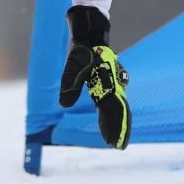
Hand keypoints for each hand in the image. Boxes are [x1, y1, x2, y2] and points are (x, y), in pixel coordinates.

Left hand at [59, 5, 131, 149]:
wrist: (92, 36)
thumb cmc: (82, 52)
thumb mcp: (73, 67)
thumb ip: (69, 85)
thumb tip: (64, 105)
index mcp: (107, 84)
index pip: (112, 110)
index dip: (113, 126)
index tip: (113, 142)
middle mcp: (115, 86)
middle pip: (119, 111)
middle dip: (120, 129)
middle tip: (119, 147)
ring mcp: (115, 85)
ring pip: (120, 107)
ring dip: (119, 124)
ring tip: (119, 141)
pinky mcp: (111, 84)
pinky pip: (115, 102)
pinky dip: (115, 114)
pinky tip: (112, 123)